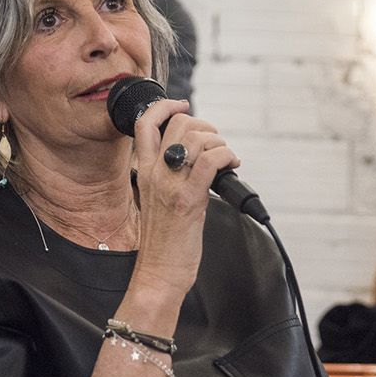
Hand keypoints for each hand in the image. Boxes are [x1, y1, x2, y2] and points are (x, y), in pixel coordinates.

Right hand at [127, 98, 239, 298]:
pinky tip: (231, 168)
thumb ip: (169, 175)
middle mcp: (154, 173)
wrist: (158, 272)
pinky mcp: (189, 200)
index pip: (145, 123)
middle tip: (216, 145)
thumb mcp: (157, 199)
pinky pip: (211, 162)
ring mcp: (170, 185)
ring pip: (198, 139)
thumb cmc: (162, 241)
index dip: (165, 106)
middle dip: (205, 127)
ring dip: (220, 143)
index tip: (182, 105)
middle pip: (179, 124)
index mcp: (143, 172)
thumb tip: (196, 158)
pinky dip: (227, 157)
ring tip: (226, 161)